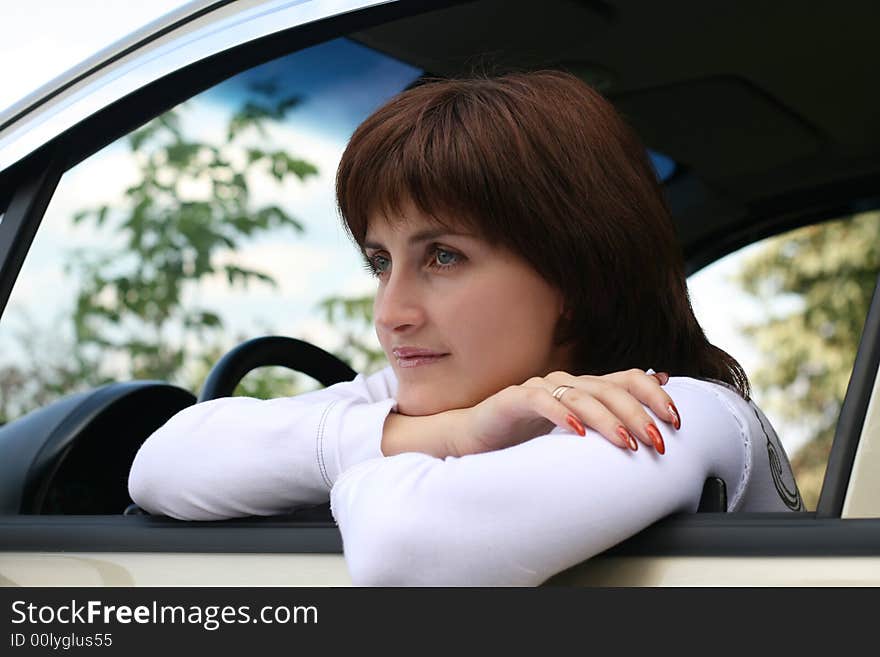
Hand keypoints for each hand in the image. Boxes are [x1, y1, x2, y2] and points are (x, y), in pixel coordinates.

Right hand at [455, 369, 679, 455]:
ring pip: (581, 395)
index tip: (676, 420)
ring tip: (625, 441)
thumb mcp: (577, 430)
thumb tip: (659, 386)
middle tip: (657, 440)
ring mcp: (539, 388)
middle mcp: (565, 382)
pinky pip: (540, 401)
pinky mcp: (513, 399)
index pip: (627, 380)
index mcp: (583, 388)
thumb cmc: (525, 436)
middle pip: (609, 389)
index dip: (655, 396)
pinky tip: (577, 431)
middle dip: (639, 414)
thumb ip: (612, 413)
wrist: (473, 439)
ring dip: (607, 419)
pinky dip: (561, 414)